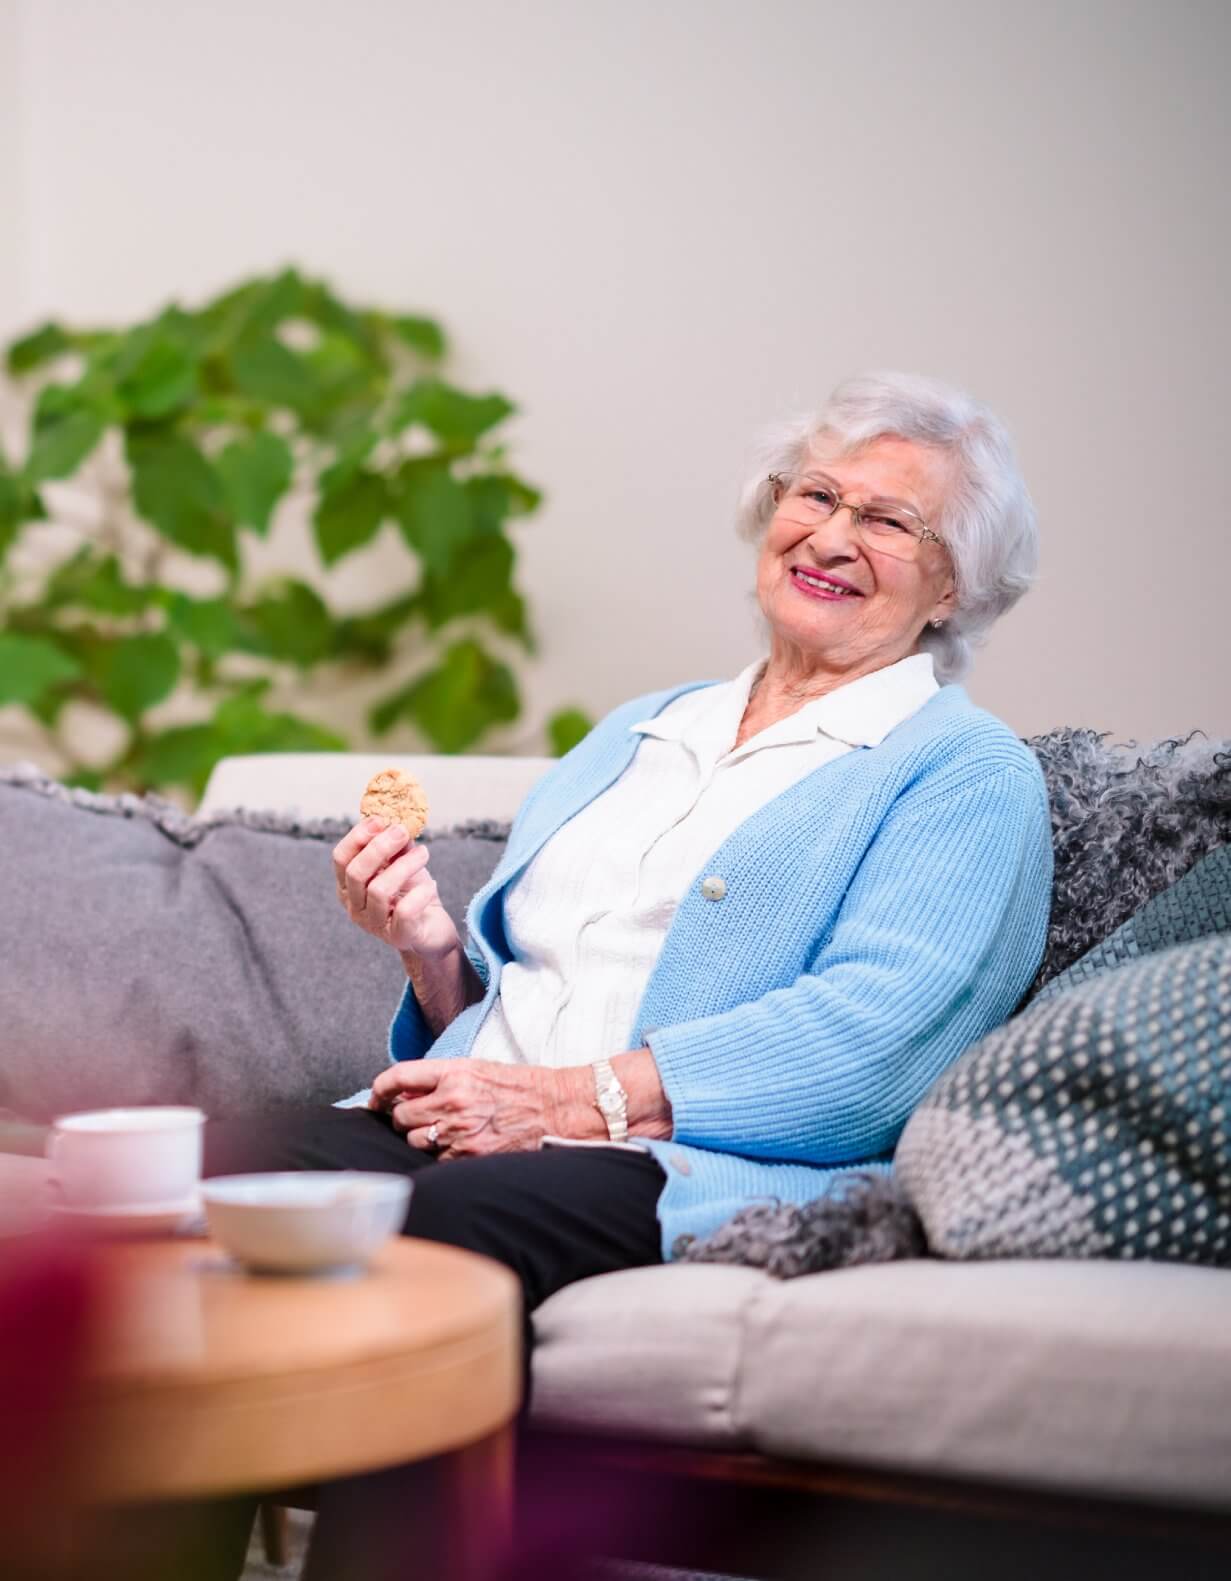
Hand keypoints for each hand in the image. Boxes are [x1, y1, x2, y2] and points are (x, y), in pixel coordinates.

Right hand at [331, 817, 459, 959]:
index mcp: (349, 886)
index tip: (381, 819)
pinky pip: (405, 911)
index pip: (340, 858)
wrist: (433, 928)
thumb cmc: (412, 893)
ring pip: (379, 890)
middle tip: (403, 831)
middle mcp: (355, 907)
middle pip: (355, 872)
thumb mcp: (402, 864)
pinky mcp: (398, 936)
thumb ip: (395, 845)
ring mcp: (373, 924)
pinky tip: (432, 885)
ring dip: (405, 866)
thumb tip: (395, 820)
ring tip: (423, 854)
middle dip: (380, 847)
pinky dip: (420, 893)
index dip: (357, 836)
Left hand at [368, 1059, 555, 1158]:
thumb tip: (403, 1093)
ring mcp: (460, 1131)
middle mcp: (453, 1101)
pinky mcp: (470, 1155)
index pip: (398, 1077)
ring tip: (441, 1131)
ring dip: (420, 1138)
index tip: (376, 1098)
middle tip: (416, 1117)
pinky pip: (436, 1160)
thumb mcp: (477, 1069)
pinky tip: (457, 1145)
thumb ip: (439, 1078)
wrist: (555, 1107)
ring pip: (414, 1141)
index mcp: (453, 1072)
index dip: (380, 1089)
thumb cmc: (518, 1086)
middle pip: (400, 1116)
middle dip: (403, 1118)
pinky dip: (440, 1155)